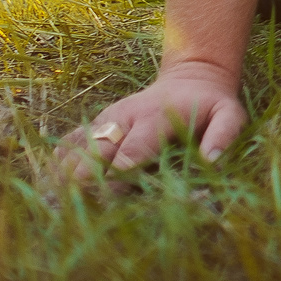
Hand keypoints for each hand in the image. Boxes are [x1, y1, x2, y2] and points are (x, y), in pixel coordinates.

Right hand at [55, 63, 245, 181]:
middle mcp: (126, 117)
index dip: (122, 171)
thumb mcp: (229, 113)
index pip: (133, 148)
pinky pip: (71, 141)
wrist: (191, 79)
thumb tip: (210, 160)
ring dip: (68, 172)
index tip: (114, 192)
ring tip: (58, 198)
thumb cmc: (210, 105)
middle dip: (88, 176)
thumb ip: (224, 134)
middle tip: (80, 201)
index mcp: (156, 118)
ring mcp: (108, 120)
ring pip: (78, 145)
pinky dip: (59, 162)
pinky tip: (52, 185)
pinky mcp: (98, 123)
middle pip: (97, 149)